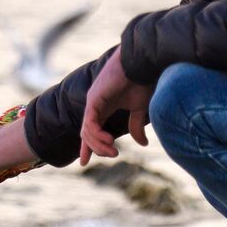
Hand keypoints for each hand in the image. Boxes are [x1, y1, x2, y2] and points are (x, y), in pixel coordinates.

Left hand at [79, 45, 153, 164]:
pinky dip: (97, 134)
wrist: (142, 63)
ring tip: (113, 151)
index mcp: (104, 106)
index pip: (91, 129)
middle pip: (86, 133)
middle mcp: (95, 104)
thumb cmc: (142, 81)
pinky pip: (90, 122)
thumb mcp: (140, 109)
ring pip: (87, 131)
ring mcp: (93, 101)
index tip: (84, 163)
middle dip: (94, 148)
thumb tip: (142, 144)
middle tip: (112, 155)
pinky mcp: (94, 98)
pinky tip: (108, 140)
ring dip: (99, 144)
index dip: (88, 146)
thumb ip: (136, 126)